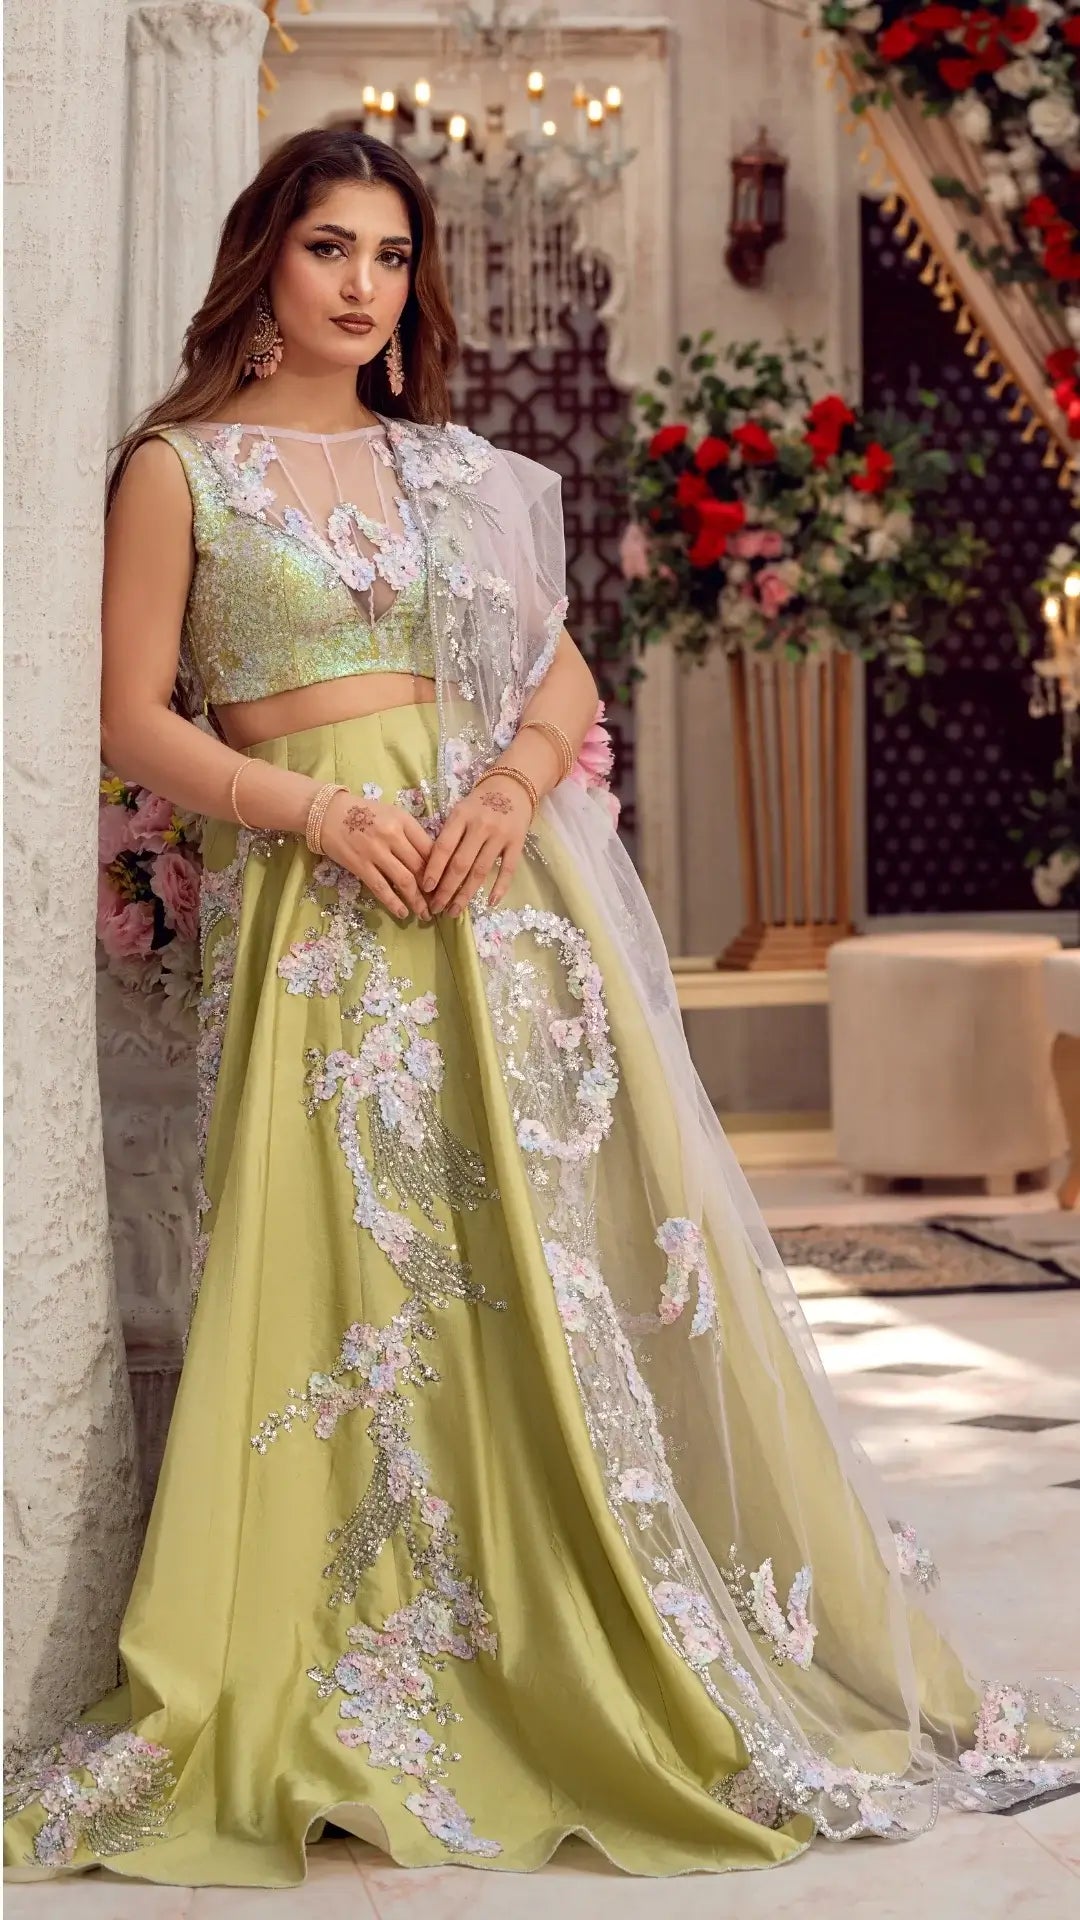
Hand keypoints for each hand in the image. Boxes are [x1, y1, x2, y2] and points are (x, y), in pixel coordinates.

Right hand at [320, 791, 433, 921]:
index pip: (430, 849)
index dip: (441, 870)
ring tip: (424, 914)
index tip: (446, 885)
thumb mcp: (392, 815)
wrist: (328, 812)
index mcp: (404, 821)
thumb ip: (410, 834)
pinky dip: (394, 903)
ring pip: (404, 881)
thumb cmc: (364, 813)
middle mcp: (392, 835)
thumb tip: (431, 862)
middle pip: (420, 867)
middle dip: (432, 890)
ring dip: (417, 901)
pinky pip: (381, 888)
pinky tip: (403, 913)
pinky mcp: (360, 865)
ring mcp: (375, 851)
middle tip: (439, 904)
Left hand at [421, 776, 531, 915]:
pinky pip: (507, 870)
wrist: (513, 787)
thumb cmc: (479, 803)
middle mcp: (480, 826)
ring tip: (454, 911)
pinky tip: (489, 903)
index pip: (443, 847)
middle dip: (446, 889)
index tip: (424, 889)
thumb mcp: (459, 811)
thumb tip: (431, 870)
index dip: (433, 870)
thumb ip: (448, 835)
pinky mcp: (517, 843)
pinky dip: (499, 888)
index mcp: (461, 816)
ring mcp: (500, 836)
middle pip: (460, 864)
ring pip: (480, 871)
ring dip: (466, 894)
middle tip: (436, 908)